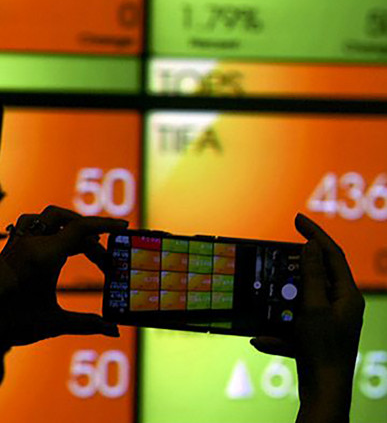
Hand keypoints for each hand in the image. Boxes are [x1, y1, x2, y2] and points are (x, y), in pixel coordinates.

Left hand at [0, 205, 127, 345]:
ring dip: (69, 226)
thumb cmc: (12, 322)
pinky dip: (51, 230)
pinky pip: (34, 225)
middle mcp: (30, 242)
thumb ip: (86, 324)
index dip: (104, 224)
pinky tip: (57, 250)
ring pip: (48, 217)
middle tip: (105, 263)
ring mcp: (18, 241)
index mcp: (43, 255)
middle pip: (69, 224)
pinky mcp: (11, 245)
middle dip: (91, 239)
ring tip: (84, 247)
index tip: (123, 227)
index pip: (80, 228)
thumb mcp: (53, 323)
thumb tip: (113, 331)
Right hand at [251, 213, 364, 422]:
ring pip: (301, 300)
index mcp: (347, 295)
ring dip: (280, 300)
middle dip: (294, 266)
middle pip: (317, 275)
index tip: (297, 218)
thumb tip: (312, 245)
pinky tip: (261, 340)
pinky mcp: (315, 338)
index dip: (315, 234)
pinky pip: (292, 326)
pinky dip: (277, 331)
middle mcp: (341, 307)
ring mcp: (328, 323)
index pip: (332, 254)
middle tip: (276, 255)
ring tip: (265, 296)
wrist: (324, 390)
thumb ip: (313, 274)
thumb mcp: (313, 306)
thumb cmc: (322, 348)